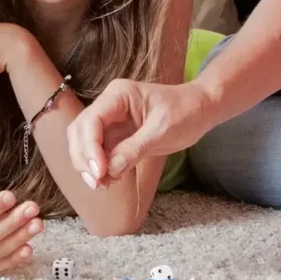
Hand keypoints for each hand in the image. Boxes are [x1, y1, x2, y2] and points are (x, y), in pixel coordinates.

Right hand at [68, 79, 215, 186]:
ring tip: (103, 184)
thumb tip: (111, 169)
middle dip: (84, 158)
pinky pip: (98, 152)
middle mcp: (109, 105)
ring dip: (88, 165)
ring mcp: (110, 121)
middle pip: (80, 131)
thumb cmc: (185, 111)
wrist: (200, 109)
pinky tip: (109, 180)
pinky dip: (100, 167)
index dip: (90, 147)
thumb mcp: (163, 130)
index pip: (91, 120)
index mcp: (119, 95)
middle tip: (97, 183)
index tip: (100, 172)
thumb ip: (135, 149)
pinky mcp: (115, 135)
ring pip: (84, 143)